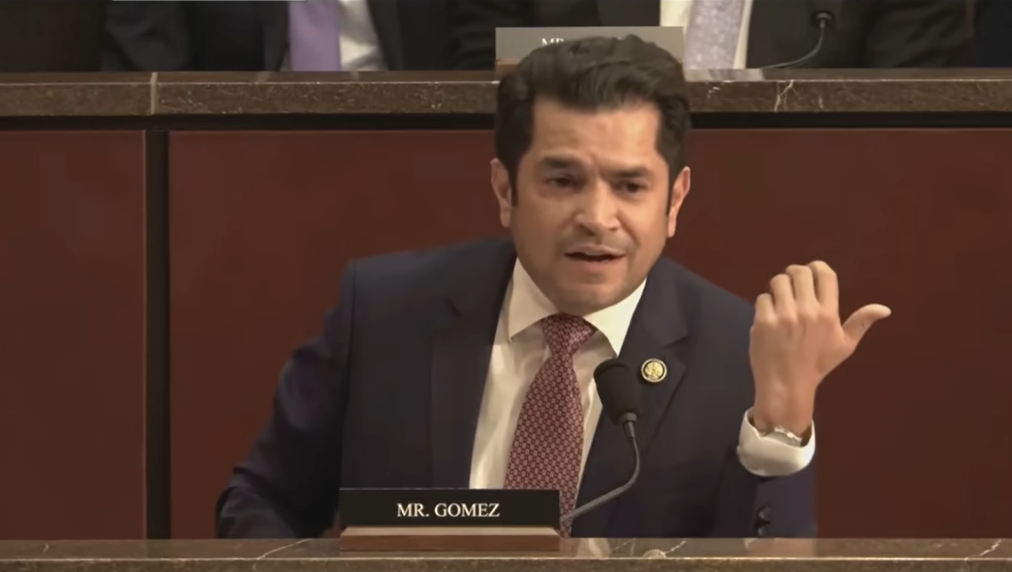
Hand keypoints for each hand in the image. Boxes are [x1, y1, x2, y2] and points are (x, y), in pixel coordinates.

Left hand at [749, 261, 890, 433]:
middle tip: (791, 286)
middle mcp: (807, 311)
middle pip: (798, 272)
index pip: (825, 274)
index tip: (810, 272)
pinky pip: (762, 298)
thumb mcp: (845, 345)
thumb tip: (885, 309)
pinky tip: (768, 317)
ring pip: (778, 281)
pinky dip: (764, 304)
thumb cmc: (817, 365)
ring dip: (777, 288)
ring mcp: (784, 316)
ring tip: (779, 299)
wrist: (788, 385)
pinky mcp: (764, 321)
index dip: (816, 267)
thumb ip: (862, 322)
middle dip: (793, 274)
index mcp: (829, 314)